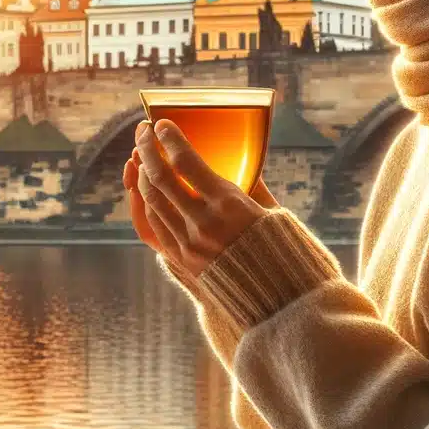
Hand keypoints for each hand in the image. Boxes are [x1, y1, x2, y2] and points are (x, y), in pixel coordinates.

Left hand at [121, 118, 278, 278]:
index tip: (162, 123)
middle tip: (142, 130)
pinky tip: (149, 189)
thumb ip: (255, 184)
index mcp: (229, 205)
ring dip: (143, 173)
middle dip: (147, 149)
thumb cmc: (286, 253)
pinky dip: (148, 201)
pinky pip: (156, 225)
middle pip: (161, 177)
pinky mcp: (183, 261)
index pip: (186, 163)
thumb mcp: (274, 212)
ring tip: (143, 156)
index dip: (170, 139)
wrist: (280, 305)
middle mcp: (203, 223)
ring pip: (153, 200)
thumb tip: (247, 160)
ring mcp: (189, 244)